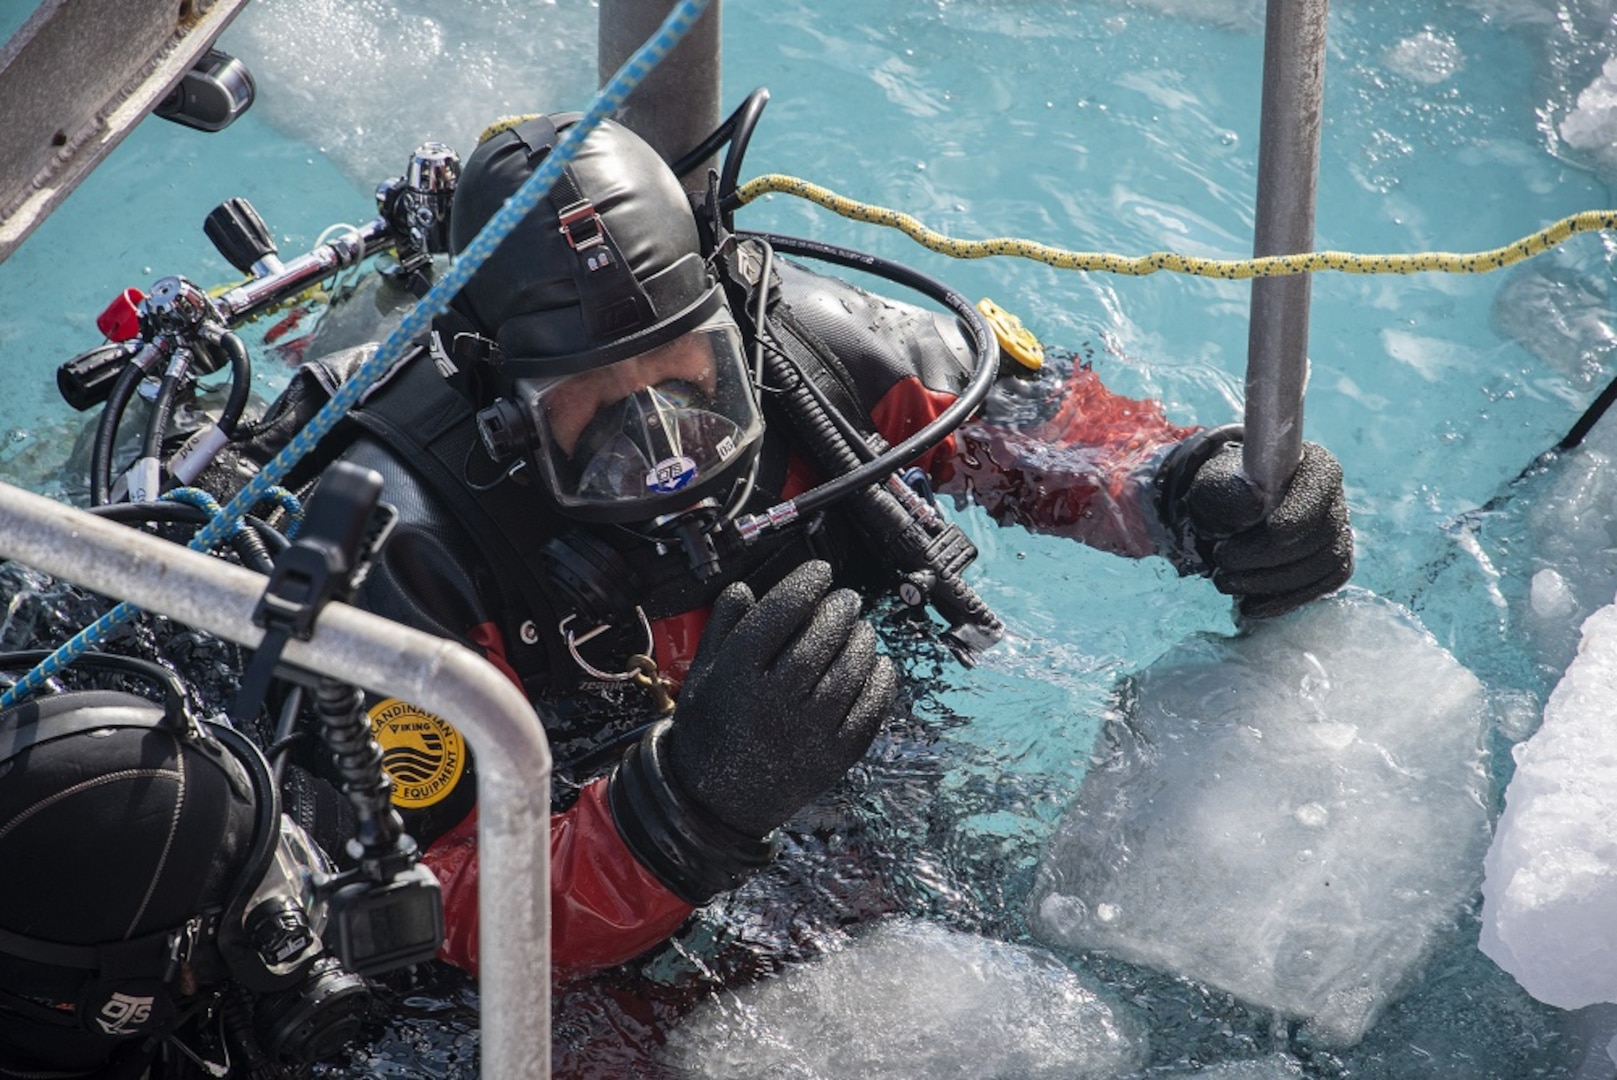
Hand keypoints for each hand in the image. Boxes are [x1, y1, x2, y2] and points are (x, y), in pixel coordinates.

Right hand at [666, 560, 896, 837]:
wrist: (714, 804)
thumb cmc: (709, 730)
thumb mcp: (701, 676)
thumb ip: (722, 629)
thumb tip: (745, 587)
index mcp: (735, 677)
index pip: (777, 615)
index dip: (804, 585)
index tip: (821, 571)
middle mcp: (771, 703)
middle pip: (817, 641)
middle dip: (838, 611)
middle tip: (847, 598)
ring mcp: (806, 733)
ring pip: (848, 673)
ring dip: (862, 642)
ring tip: (863, 628)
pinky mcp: (833, 758)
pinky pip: (868, 712)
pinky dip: (880, 683)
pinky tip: (879, 664)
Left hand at [1156, 426, 1353, 618]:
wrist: (1228, 516)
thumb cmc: (1225, 493)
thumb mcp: (1214, 485)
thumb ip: (1229, 491)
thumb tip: (1254, 505)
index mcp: (1313, 465)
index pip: (1319, 486)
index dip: (1302, 511)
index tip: (1274, 530)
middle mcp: (1333, 499)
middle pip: (1319, 533)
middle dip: (1268, 555)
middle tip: (1222, 563)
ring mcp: (1337, 533)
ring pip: (1323, 564)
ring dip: (1272, 581)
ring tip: (1226, 583)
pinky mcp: (1332, 564)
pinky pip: (1323, 586)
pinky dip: (1287, 599)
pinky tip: (1252, 606)